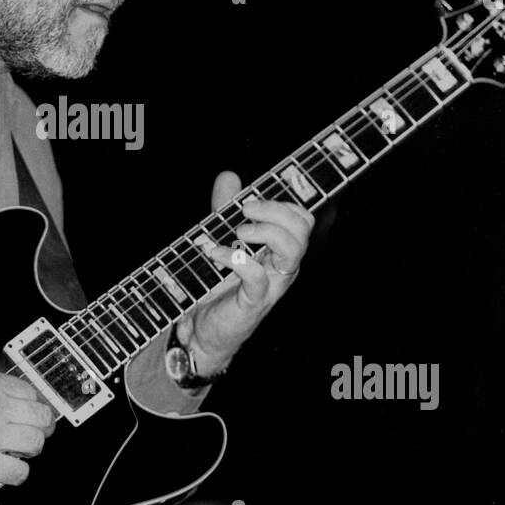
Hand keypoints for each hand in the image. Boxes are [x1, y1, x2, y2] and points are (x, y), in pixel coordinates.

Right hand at [0, 368, 55, 487]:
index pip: (29, 392)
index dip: (34, 404)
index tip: (33, 412)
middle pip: (40, 416)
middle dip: (42, 426)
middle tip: (39, 433)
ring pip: (35, 443)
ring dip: (30, 450)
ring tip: (20, 453)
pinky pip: (19, 472)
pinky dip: (18, 474)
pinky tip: (8, 471)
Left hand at [181, 170, 314, 376]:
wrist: (202, 330)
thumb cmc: (218, 285)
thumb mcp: (221, 238)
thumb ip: (226, 208)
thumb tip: (229, 174)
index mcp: (279, 249)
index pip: (301, 218)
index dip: (282, 202)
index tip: (251, 199)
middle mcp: (282, 266)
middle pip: (303, 229)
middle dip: (275, 210)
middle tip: (244, 212)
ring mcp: (271, 285)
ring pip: (293, 252)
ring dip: (265, 232)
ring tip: (237, 232)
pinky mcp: (253, 303)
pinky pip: (257, 277)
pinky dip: (236, 259)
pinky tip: (216, 253)